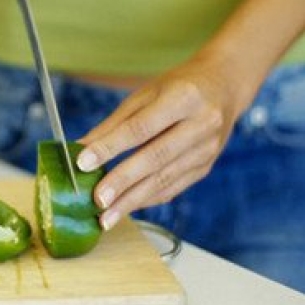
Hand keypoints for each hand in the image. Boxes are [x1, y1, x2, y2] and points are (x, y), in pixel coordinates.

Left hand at [76, 57, 246, 230]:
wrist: (224, 87)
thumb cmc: (176, 87)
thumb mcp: (144, 95)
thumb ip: (114, 124)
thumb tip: (81, 148)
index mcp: (183, 98)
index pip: (141, 128)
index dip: (111, 147)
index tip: (83, 163)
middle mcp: (201, 124)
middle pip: (155, 158)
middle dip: (123, 182)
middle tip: (97, 200)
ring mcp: (207, 149)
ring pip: (165, 179)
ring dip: (133, 200)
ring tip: (106, 217)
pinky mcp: (206, 167)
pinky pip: (174, 187)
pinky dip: (148, 199)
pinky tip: (127, 208)